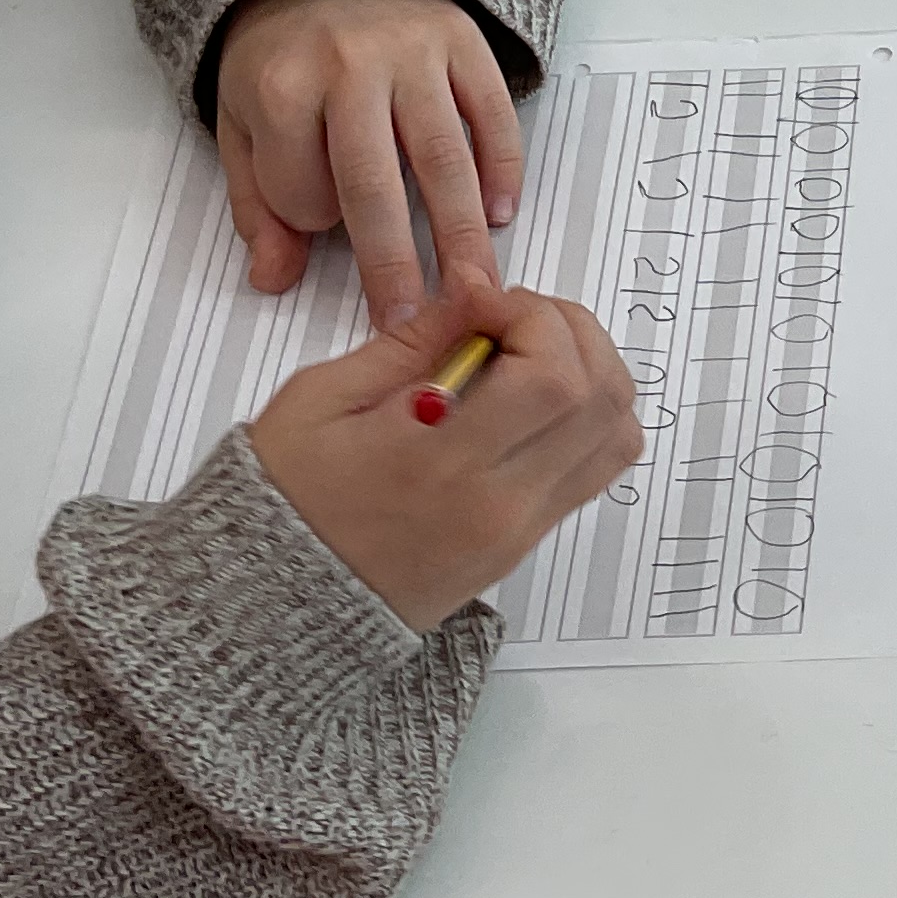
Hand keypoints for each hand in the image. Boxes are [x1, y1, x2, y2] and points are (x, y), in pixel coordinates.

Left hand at [214, 0, 524, 333]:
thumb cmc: (281, 51)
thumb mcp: (242, 120)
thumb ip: (257, 202)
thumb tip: (272, 279)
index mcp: (282, 88)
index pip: (305, 188)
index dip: (312, 218)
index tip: (319, 217)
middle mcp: (349, 67)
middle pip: (376, 185)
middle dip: (396, 262)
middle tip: (413, 321)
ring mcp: (412, 51)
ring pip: (443, 157)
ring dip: (461, 231)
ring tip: (474, 287)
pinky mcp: (461, 40)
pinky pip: (491, 114)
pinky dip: (501, 168)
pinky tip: (498, 213)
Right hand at [247, 274, 641, 628]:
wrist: (278, 600)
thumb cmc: (284, 500)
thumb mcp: (320, 400)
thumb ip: (408, 345)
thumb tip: (473, 297)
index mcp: (439, 462)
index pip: (551, 376)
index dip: (530, 316)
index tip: (479, 305)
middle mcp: (499, 502)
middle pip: (601, 397)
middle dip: (568, 330)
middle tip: (508, 318)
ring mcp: (522, 527)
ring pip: (618, 434)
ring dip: (592, 372)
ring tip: (526, 354)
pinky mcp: (528, 541)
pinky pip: (598, 470)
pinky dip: (590, 419)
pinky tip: (533, 399)